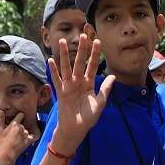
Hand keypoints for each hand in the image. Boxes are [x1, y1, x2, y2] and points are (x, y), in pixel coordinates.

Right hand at [0, 111, 34, 164]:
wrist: (7, 153)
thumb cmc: (2, 142)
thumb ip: (1, 119)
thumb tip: (1, 110)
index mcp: (14, 124)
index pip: (20, 115)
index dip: (19, 116)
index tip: (18, 118)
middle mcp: (22, 128)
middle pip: (22, 125)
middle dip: (18, 128)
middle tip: (13, 134)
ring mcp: (26, 134)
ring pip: (26, 131)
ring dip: (23, 133)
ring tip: (17, 139)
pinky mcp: (29, 140)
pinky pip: (31, 136)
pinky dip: (28, 138)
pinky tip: (23, 141)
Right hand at [50, 34, 112, 150]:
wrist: (76, 129)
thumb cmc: (88, 118)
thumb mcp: (100, 102)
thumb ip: (105, 89)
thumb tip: (113, 76)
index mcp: (89, 83)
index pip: (93, 65)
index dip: (95, 54)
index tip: (97, 41)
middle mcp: (78, 82)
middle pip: (79, 62)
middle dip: (81, 49)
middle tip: (82, 35)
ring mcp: (68, 86)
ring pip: (66, 67)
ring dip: (63, 54)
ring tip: (62, 41)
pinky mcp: (60, 92)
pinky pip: (56, 79)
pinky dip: (53, 71)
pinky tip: (51, 60)